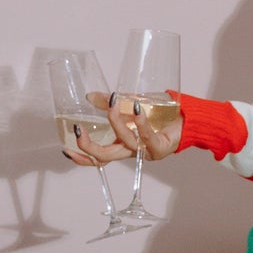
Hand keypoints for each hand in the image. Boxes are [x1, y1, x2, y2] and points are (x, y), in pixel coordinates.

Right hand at [65, 91, 183, 166]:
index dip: (82, 156)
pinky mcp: (159, 147)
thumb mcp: (130, 105)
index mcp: (122, 143)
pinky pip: (146, 135)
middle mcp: (131, 150)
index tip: (66, 150)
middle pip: (105, 156)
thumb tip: (90, 96)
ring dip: (115, 122)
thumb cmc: (159, 114)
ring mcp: (145, 151)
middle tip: (79, 131)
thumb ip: (110, 103)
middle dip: (89, 146)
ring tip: (112, 103)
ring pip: (124, 142)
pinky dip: (140, 121)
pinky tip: (136, 109)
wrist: (186, 117)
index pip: (99, 156)